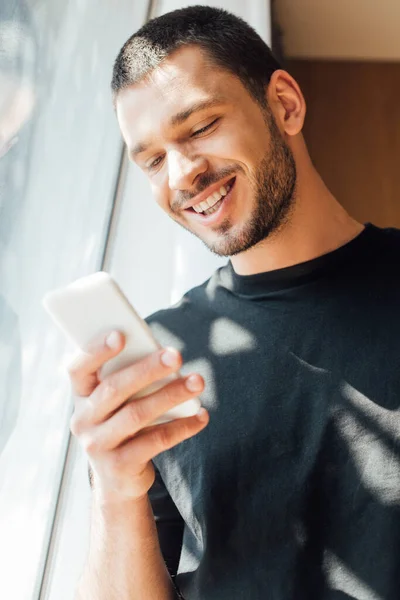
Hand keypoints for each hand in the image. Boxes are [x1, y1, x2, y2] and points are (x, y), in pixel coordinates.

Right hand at [67, 331, 208, 501]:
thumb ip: (129, 380)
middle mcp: (83, 421)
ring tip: (197, 382)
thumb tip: (164, 355)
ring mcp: (98, 446)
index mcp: (81, 397)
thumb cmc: (123, 426)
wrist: (117, 480)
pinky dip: (183, 426)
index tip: (121, 334)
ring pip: (137, 414)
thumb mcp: (117, 404)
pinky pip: (156, 441)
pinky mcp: (120, 466)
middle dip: (147, 369)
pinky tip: (201, 416)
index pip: (79, 369)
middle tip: (176, 355)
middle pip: (114, 389)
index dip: (96, 351)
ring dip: (171, 395)